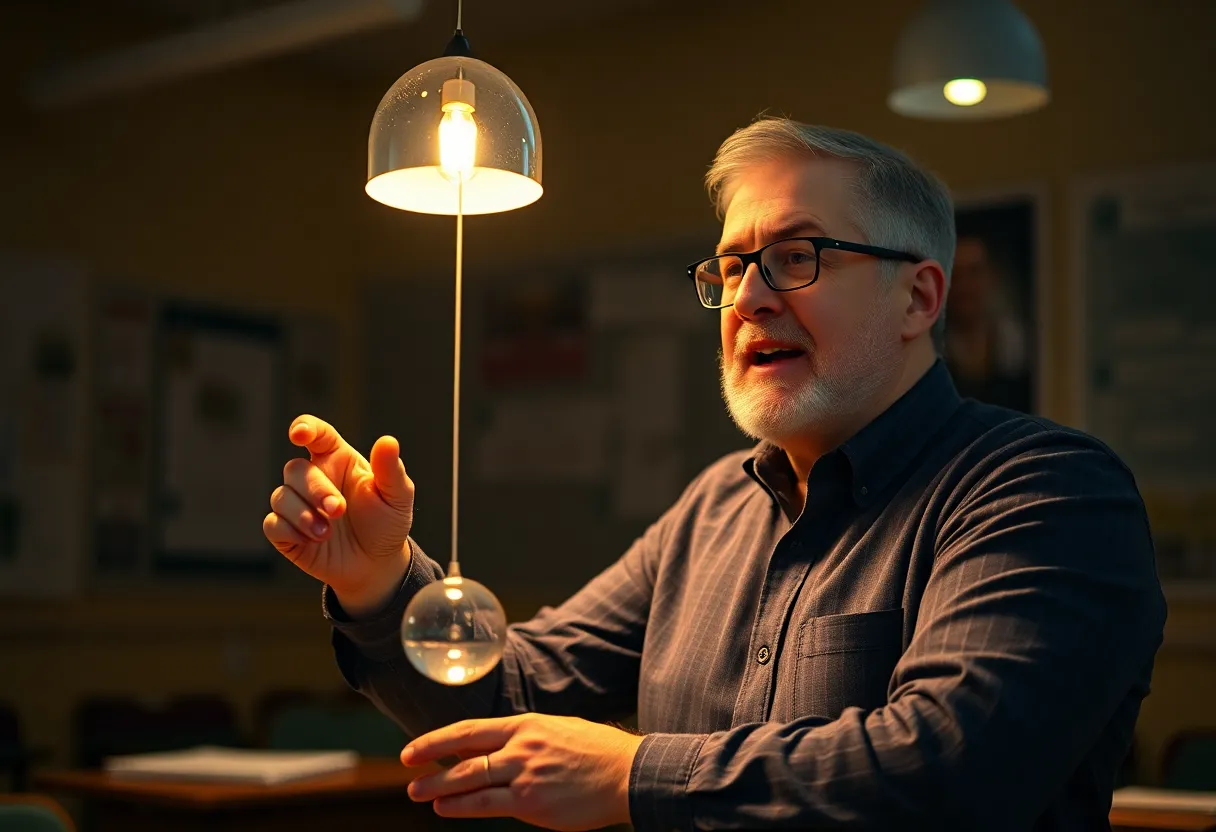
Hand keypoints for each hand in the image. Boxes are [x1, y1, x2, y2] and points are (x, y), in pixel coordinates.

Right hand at [262, 414, 413, 615]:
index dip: (304, 427)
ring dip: (303, 515)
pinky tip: (312, 542)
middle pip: (295, 469)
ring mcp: (298, 504)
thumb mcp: (397, 496)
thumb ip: (390, 469)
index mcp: (338, 459)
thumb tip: (388, 441)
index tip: (299, 434)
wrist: (377, 564)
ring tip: (327, 533)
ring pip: (281, 496)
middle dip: (315, 490)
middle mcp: (314, 477)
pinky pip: (272, 524)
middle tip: (339, 510)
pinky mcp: (286, 531)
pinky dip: (290, 532)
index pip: (316, 433)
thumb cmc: (387, 522)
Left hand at [401, 714, 643, 830]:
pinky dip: (462, 806)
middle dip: (431, 762)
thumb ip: (522, 739)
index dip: (438, 739)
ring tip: (418, 792)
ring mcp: (525, 774)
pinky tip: (445, 807)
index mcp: (526, 725)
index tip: (414, 748)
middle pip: (465, 754)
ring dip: (439, 786)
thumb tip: (489, 748)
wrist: (627, 773)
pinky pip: (488, 804)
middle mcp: (521, 746)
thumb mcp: (555, 730)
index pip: (470, 729)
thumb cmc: (595, 752)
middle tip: (408, 770)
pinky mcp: (532, 802)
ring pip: (471, 779)